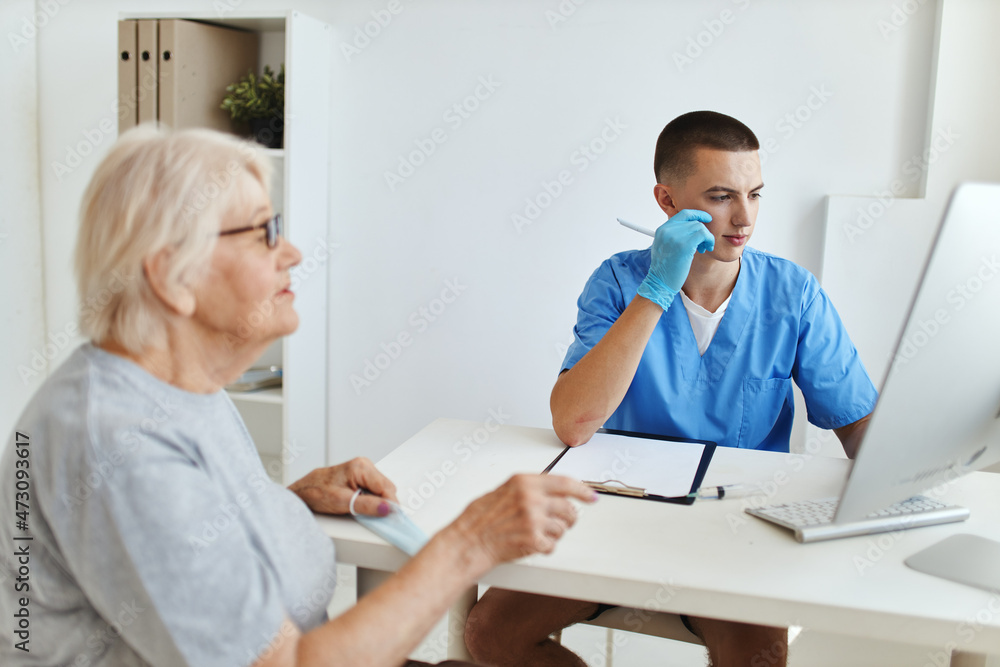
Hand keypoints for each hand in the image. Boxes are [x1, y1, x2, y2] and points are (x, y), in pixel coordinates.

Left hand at [289, 458, 398, 516]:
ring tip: (361, 509)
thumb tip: (387, 508)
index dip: (390, 504)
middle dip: (383, 503)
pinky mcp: (360, 477)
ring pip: (381, 490)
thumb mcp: (342, 502)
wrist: (302, 492)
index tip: (392, 518)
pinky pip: (374, 490)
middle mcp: (364, 465)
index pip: (386, 487)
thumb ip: (367, 506)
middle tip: (373, 516)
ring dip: (377, 502)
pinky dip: (371, 500)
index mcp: (361, 467)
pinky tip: (359, 505)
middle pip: (386, 488)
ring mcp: (362, 470)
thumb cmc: (315, 493)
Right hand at [446, 474, 596, 569]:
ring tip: (536, 534)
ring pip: (562, 528)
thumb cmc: (480, 519)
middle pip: (568, 508)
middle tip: (561, 522)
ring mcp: (534, 520)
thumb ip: (528, 488)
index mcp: (524, 482)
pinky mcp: (534, 540)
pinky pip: (552, 545)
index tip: (591, 496)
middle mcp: (531, 498)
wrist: (468, 542)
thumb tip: (554, 491)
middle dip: (568, 517)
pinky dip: (545, 547)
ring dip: (554, 533)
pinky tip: (531, 544)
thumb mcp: (504, 490)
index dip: (582, 490)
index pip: (564, 483)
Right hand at [637, 209, 714, 309]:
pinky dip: (708, 240)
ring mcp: (675, 237)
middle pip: (694, 222)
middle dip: (703, 232)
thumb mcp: (664, 246)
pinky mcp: (684, 245)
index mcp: (662, 229)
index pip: (684, 214)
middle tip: (703, 244)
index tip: (707, 219)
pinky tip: (706, 249)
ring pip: (700, 227)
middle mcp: (668, 230)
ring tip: (704, 248)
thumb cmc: (664, 268)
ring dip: (707, 237)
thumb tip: (691, 228)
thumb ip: (674, 234)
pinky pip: (703, 235)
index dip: (698, 214)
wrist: (660, 281)